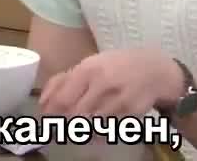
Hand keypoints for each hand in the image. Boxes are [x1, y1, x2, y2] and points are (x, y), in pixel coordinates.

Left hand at [40, 48, 184, 117]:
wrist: (153, 69)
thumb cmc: (115, 66)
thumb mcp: (90, 65)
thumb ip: (65, 79)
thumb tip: (42, 101)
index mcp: (87, 69)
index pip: (62, 98)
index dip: (51, 114)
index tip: (45, 121)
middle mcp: (101, 82)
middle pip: (74, 114)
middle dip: (63, 124)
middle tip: (60, 127)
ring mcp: (116, 98)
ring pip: (90, 123)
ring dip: (80, 129)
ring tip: (79, 128)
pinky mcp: (129, 111)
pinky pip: (107, 129)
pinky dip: (97, 133)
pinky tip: (96, 129)